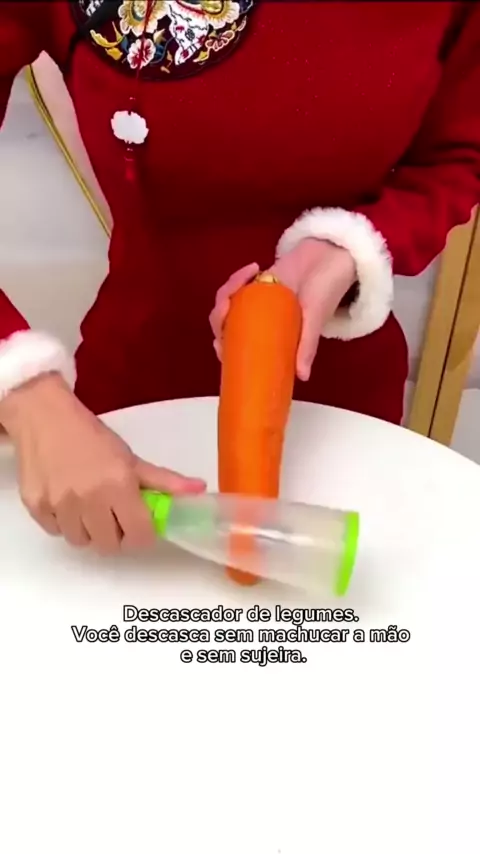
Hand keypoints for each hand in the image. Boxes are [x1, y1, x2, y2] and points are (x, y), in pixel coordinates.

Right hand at [0, 374, 204, 553]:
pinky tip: (67, 502)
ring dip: (88, 531)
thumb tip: (199, 490)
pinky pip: (55, 532)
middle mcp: (88, 499)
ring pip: (80, 542)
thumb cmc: (90, 436)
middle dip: (116, 535)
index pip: (138, 535)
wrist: (43, 417)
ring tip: (89, 508)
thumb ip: (163, 480)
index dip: (142, 535)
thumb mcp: (130, 457)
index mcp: (117, 485)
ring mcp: (59, 505)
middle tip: (114, 517)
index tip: (140, 525)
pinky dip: (63, 523)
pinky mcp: (35, 506)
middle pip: (108, 545)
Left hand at [210, 240, 355, 380]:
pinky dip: (238, 278)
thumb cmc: (324, 294)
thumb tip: (302, 377)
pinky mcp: (254, 282)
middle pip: (224, 326)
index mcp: (267, 339)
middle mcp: (257, 323)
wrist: (329, 258)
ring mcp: (253, 302)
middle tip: (227, 303)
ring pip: (227, 303)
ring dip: (227, 292)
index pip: (238, 350)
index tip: (219, 344)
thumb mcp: (314, 322)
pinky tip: (253, 268)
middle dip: (219, 316)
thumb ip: (307, 346)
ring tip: (244, 278)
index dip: (224, 349)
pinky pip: (237, 283)